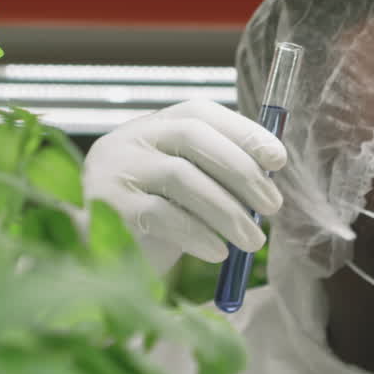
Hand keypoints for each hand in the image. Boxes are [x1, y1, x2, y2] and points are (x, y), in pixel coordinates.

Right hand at [81, 100, 285, 272]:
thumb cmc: (149, 223)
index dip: (243, 131)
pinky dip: (197, 234)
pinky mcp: (107, 209)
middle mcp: (128, 140)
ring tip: (252, 242)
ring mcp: (114, 171)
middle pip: (192, 136)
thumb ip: (215, 174)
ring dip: (227, 210)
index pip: (199, 113)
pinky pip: (161, 216)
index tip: (278, 159)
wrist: (95, 260)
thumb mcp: (183, 191)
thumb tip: (269, 172)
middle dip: (241, 170)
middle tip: (272, 205)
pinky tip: (218, 252)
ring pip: (180, 177)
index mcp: (150, 128)